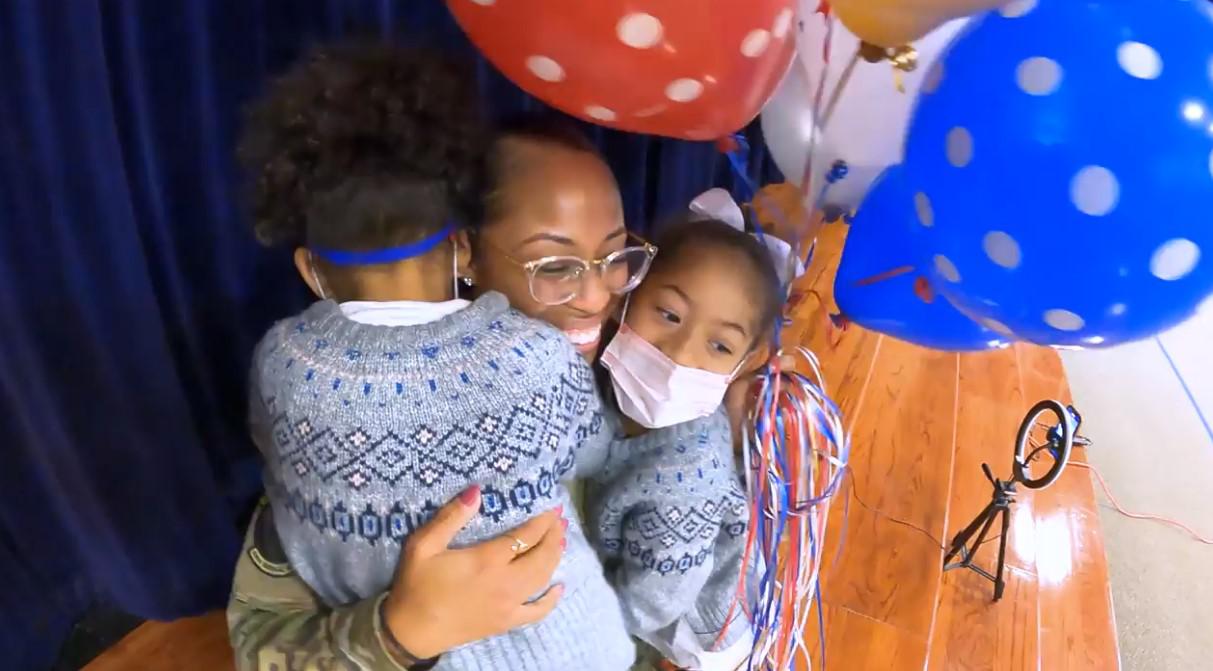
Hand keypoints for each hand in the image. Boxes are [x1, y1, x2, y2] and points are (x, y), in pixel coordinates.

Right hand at [381, 486, 566, 658]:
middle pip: (542, 556)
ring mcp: (508, 605)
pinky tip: (559, 587)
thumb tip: (476, 491)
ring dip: (554, 557)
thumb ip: (451, 517)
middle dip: (554, 535)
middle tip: (559, 519)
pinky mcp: (506, 623)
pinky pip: (537, 612)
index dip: (542, 520)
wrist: (410, 631)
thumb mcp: (424, 545)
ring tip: (560, 540)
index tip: (552, 507)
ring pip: (542, 579)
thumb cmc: (416, 585)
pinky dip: (551, 599)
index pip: (526, 536)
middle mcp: (505, 583)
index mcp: (487, 560)